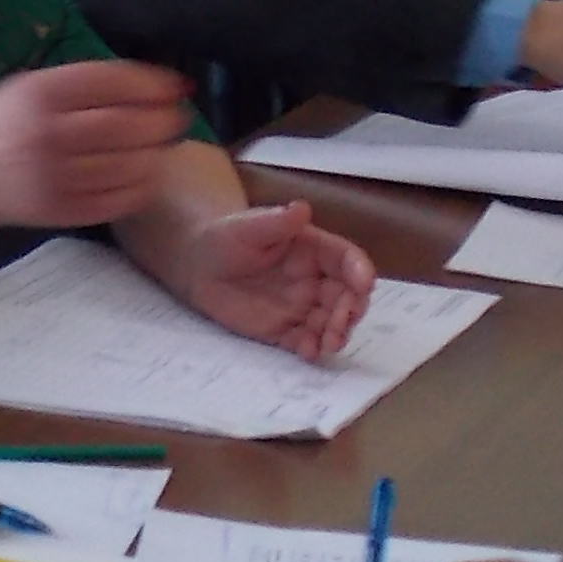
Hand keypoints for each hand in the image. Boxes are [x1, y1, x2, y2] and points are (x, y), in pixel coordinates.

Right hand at [0, 61, 201, 232]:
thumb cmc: (5, 124)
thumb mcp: (31, 86)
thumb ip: (85, 84)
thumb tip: (157, 84)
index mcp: (39, 93)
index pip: (110, 82)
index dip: (152, 84)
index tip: (177, 85)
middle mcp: (44, 133)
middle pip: (122, 126)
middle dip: (161, 121)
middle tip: (179, 118)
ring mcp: (51, 177)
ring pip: (124, 166)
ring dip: (155, 155)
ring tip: (163, 146)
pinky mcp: (58, 211)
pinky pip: (114, 200)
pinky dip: (140, 187)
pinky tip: (146, 175)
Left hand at [163, 201, 373, 358]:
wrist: (198, 266)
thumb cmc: (226, 238)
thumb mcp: (247, 226)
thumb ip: (276, 222)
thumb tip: (301, 209)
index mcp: (314, 250)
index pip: (346, 260)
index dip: (360, 271)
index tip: (364, 284)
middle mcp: (315, 280)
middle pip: (346, 297)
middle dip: (350, 311)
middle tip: (342, 324)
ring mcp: (301, 307)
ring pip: (331, 323)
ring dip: (336, 334)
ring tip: (329, 344)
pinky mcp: (284, 330)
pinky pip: (304, 341)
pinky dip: (311, 349)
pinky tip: (309, 352)